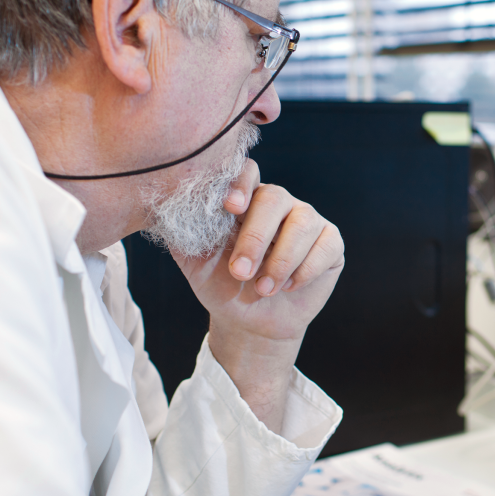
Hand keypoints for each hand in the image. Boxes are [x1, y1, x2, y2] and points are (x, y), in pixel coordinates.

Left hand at [172, 158, 343, 430]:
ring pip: (302, 223)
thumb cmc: (223, 286)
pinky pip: (326, 245)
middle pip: (274, 198)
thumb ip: (184, 234)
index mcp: (245, 200)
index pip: (247, 172)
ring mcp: (307, 220)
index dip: (241, 183)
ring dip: (281, 260)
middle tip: (240, 272)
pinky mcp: (330, 243)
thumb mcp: (197, 264)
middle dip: (256, 237)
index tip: (230, 207)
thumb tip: (165, 209)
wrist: (252, 323)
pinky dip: (306, 269)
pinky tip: (288, 286)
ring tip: (263, 289)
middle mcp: (278, 203)